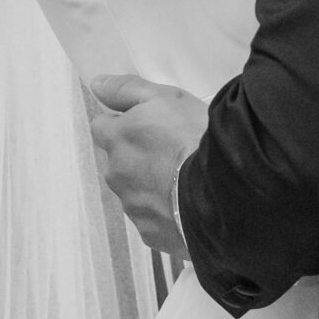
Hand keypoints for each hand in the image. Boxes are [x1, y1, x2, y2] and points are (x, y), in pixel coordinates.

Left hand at [87, 74, 208, 261]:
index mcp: (117, 140)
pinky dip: (167, 211)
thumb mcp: (164, 97)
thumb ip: (126, 89)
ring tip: (187, 177)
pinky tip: (190, 202)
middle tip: (175, 150)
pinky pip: (154, 219)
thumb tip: (97, 84)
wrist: (222, 190)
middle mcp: (117, 175)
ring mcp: (133, 207)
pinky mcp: (152, 233)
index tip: (148, 124)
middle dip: (139, 156)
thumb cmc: (194, 137)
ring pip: (136, 191)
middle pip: (120, 162)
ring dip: (153, 184)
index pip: (102, 127)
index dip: (123, 123)